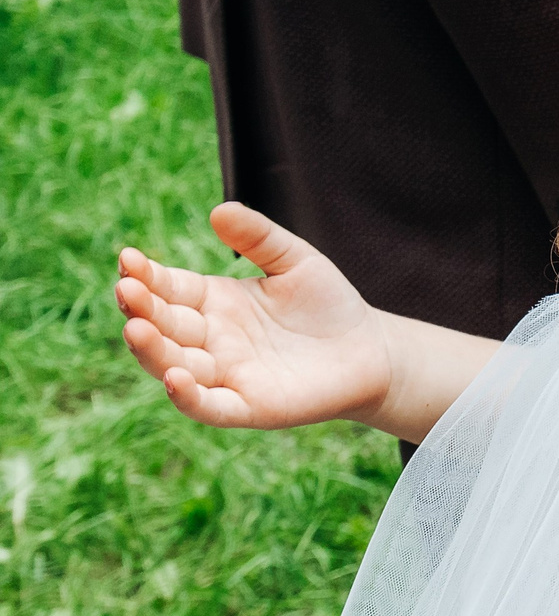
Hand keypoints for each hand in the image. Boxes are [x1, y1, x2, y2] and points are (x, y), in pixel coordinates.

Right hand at [115, 202, 392, 429]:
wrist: (372, 350)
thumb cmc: (328, 303)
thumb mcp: (296, 260)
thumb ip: (259, 237)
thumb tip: (220, 209)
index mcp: (214, 301)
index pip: (168, 288)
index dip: (146, 276)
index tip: (128, 259)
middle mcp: (211, 338)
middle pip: (163, 325)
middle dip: (142, 309)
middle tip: (128, 289)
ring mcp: (226, 373)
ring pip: (173, 365)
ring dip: (152, 350)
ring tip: (136, 329)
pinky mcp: (248, 406)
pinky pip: (208, 405)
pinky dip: (188, 396)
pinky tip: (175, 378)